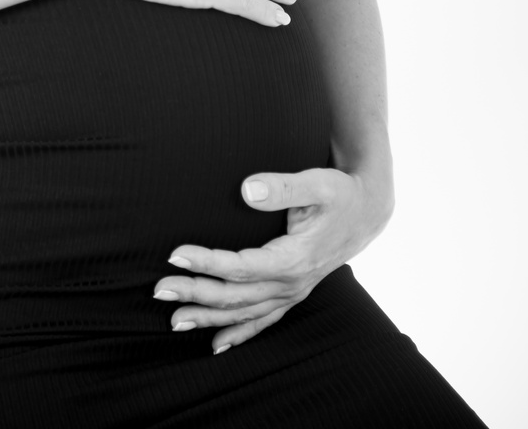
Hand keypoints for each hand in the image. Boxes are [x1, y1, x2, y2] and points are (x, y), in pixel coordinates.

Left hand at [152, 165, 393, 352]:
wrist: (367, 212)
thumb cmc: (340, 194)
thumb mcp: (318, 183)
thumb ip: (282, 187)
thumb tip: (246, 190)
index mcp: (294, 258)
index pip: (241, 267)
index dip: (207, 263)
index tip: (175, 256)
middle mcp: (292, 283)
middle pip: (236, 295)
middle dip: (196, 294)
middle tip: (159, 289)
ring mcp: (292, 292)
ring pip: (245, 313)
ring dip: (209, 318)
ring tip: (174, 321)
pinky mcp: (292, 293)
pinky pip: (263, 321)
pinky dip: (239, 333)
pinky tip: (216, 344)